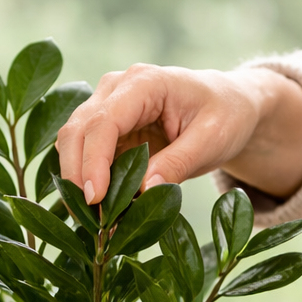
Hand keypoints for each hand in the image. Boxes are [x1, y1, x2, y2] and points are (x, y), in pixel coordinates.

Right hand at [55, 64, 301, 203]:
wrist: (228, 105)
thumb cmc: (225, 116)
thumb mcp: (212, 141)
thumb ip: (178, 163)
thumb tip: (145, 191)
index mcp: (145, 83)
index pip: (104, 121)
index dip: (93, 161)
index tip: (95, 199)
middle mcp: (117, 88)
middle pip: (77, 130)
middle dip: (76, 174)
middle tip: (90, 219)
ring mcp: (108, 106)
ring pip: (73, 143)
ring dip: (78, 180)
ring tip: (98, 218)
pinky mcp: (109, 128)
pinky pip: (87, 155)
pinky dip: (90, 180)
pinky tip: (105, 208)